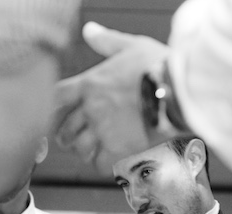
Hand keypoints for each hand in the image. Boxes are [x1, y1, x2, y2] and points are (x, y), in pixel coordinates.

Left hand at [53, 22, 170, 173]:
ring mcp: (102, 130)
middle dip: (66, 136)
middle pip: (64, 129)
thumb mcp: (132, 46)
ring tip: (91, 150)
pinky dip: (101, 164)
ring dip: (83, 151)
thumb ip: (107, 41)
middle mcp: (91, 109)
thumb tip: (90, 31)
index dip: (53, 108)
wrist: (178, 90)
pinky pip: (99, 164)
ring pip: (79, 148)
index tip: (57, 114)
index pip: (56, 97)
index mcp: (90, 84)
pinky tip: (108, 159)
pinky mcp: (117, 148)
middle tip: (72, 138)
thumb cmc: (158, 66)